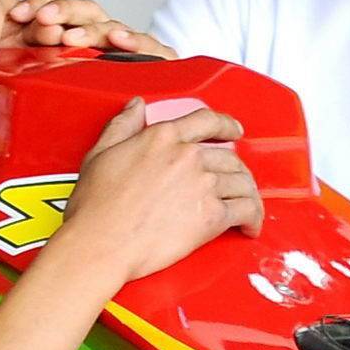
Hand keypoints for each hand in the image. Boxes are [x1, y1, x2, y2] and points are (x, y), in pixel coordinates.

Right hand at [48, 100, 259, 286]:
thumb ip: (123, 126)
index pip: (206, 120)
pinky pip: (246, 210)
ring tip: (246, 204)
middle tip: (236, 181)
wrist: (102, 242)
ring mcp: (202, 184)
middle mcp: (187, 156)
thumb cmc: (96, 207)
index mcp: (162, 137)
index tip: (234, 129)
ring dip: (248, 194)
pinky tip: (250, 225)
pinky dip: (253, 218)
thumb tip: (136, 106)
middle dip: (236, 169)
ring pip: (242, 182)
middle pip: (229, 155)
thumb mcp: (101, 153)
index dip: (226, 124)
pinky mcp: (211, 215)